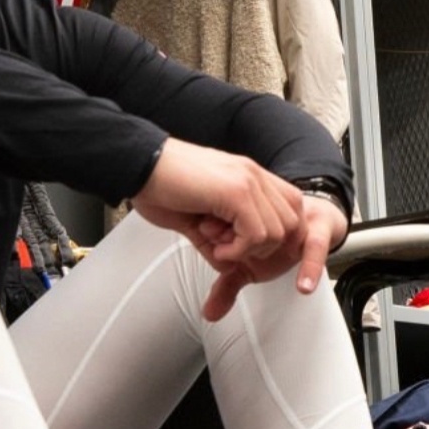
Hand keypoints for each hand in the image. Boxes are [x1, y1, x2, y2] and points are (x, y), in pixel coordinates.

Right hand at [132, 139, 333, 317]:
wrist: (138, 165)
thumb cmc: (159, 186)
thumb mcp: (196, 217)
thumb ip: (217, 238)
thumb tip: (226, 263)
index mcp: (248, 176)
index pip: (289, 209)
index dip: (272, 236)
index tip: (241, 247)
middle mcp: (253, 175)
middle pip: (290, 224)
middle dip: (262, 247)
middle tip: (226, 246)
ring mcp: (248, 181)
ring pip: (277, 233)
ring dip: (247, 249)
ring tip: (216, 243)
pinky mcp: (236, 192)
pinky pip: (256, 235)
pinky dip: (237, 250)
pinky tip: (213, 244)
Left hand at [200, 195, 347, 321]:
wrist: (317, 223)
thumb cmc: (278, 242)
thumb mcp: (248, 265)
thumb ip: (227, 287)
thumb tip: (208, 315)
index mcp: (251, 211)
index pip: (226, 213)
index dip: (214, 229)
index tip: (210, 244)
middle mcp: (273, 210)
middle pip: (251, 218)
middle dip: (236, 238)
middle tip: (226, 253)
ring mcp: (297, 218)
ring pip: (279, 229)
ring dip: (263, 245)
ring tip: (249, 257)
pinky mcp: (320, 227)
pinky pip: (316, 246)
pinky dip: (310, 266)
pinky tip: (304, 287)